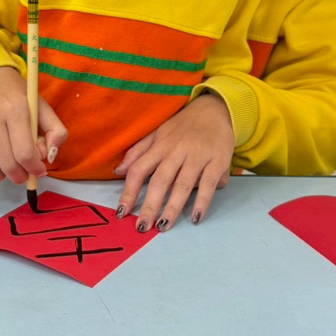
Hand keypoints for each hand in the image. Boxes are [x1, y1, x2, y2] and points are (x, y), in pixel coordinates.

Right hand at [0, 67, 67, 183]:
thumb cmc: (16, 93)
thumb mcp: (42, 106)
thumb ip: (55, 131)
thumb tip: (48, 157)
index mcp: (15, 109)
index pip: (24, 153)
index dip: (34, 169)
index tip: (39, 170)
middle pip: (7, 164)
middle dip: (20, 176)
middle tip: (25, 173)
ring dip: (1, 176)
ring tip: (9, 170)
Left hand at [114, 93, 232, 230]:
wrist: (215, 109)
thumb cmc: (183, 125)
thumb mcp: (158, 132)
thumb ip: (138, 151)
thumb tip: (118, 171)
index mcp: (160, 145)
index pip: (139, 169)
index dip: (129, 191)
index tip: (122, 212)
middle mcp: (177, 151)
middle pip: (160, 180)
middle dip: (150, 204)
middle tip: (142, 226)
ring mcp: (198, 156)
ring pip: (183, 184)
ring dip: (173, 207)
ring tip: (163, 225)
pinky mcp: (218, 161)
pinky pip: (209, 184)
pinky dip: (202, 201)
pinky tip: (195, 217)